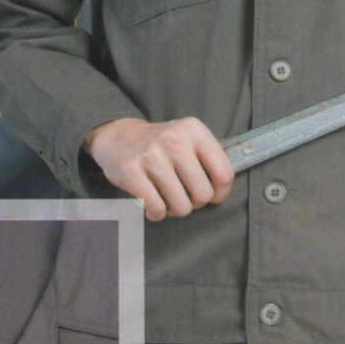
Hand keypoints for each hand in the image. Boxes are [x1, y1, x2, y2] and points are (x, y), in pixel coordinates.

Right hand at [83, 115, 233, 220]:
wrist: (118, 137)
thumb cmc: (160, 145)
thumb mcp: (188, 137)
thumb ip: (210, 156)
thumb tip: (227, 183)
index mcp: (194, 130)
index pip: (224, 173)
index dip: (221, 193)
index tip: (213, 196)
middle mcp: (174, 140)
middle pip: (203, 194)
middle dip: (196, 203)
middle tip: (185, 196)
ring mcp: (152, 155)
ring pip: (181, 207)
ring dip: (175, 209)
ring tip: (168, 198)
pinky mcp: (131, 171)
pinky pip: (157, 209)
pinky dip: (156, 213)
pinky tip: (153, 203)